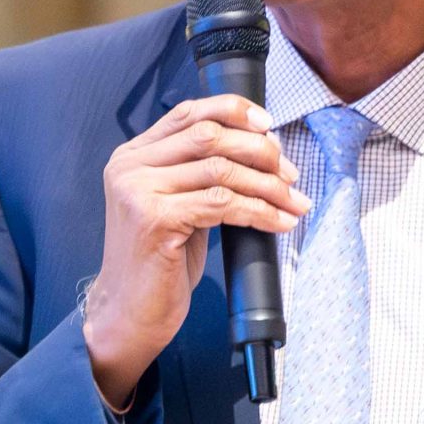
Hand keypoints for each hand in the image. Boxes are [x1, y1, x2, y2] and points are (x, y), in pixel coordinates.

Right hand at [82, 93, 307, 408]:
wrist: (128, 312)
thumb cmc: (159, 263)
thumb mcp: (177, 206)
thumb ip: (199, 175)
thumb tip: (260, 149)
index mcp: (132, 157)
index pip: (188, 113)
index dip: (233, 111)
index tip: (269, 125)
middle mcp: (130, 167)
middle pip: (209, 136)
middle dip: (259, 151)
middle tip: (290, 174)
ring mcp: (138, 192)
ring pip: (220, 170)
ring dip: (268, 186)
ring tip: (295, 202)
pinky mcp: (154, 219)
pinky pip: (222, 204)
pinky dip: (259, 212)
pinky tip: (279, 223)